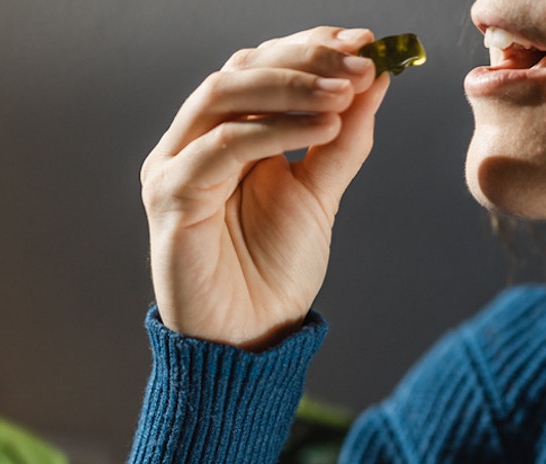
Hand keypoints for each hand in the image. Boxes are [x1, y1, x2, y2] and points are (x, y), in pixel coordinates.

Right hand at [140, 26, 390, 349]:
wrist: (250, 339)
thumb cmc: (274, 271)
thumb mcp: (320, 193)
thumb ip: (342, 136)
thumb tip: (376, 75)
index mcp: (223, 133)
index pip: (260, 66)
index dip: (310, 47)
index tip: (367, 42)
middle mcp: (192, 141)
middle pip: (240, 69)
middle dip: (305, 59)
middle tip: (362, 61)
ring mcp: (174, 166)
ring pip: (224, 96)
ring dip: (290, 85)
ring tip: (347, 91)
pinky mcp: (169, 197)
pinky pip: (222, 148)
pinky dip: (275, 131)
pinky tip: (325, 127)